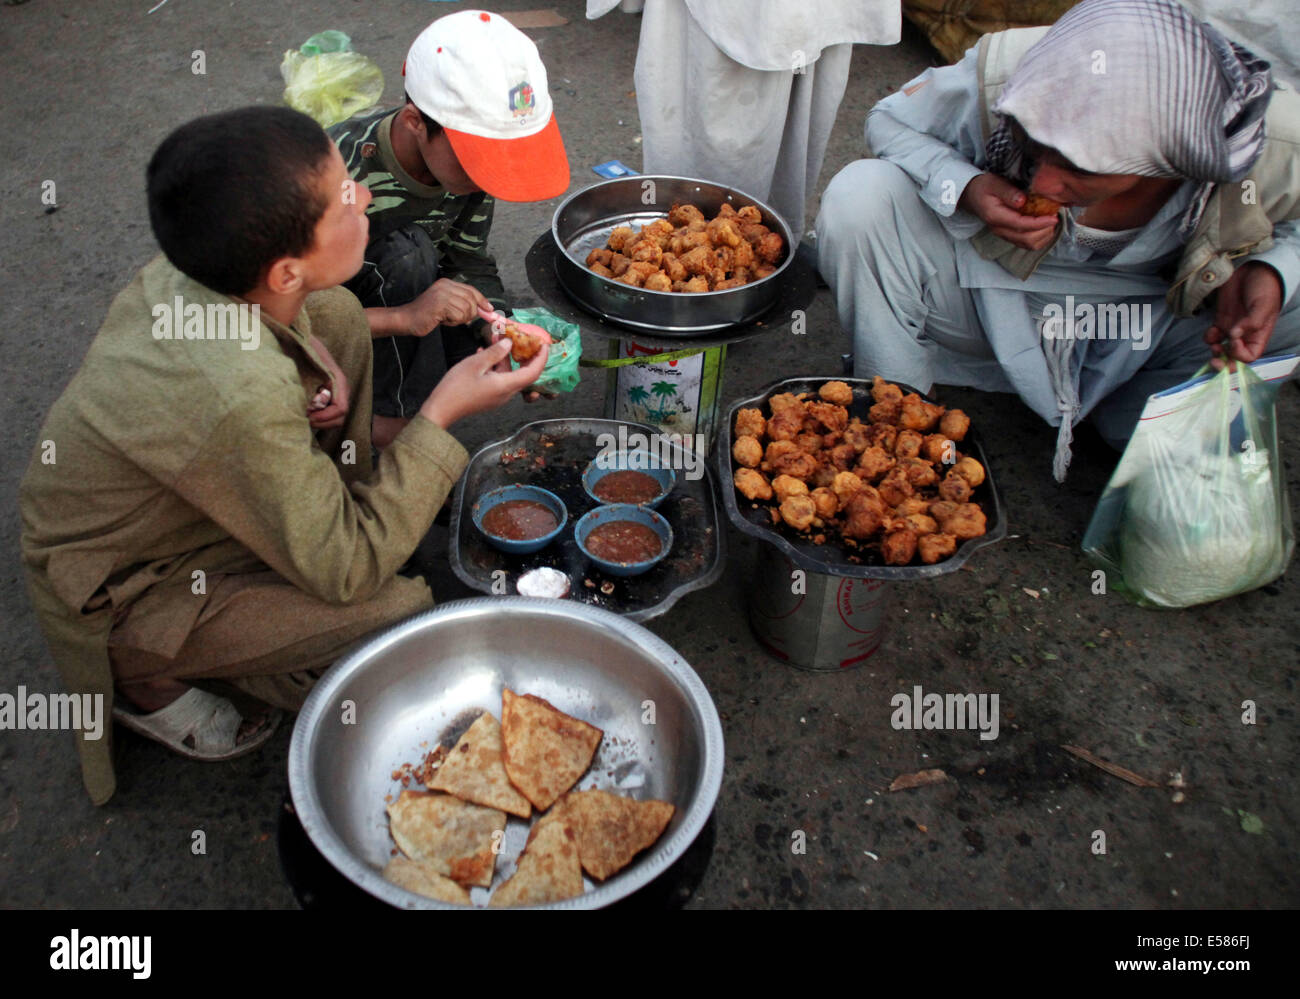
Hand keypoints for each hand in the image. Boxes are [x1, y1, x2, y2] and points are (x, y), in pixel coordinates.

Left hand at [306, 335, 349, 429]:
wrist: (299, 335)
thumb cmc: (301, 344)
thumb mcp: (303, 358)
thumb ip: (305, 375)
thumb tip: (304, 394)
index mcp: (338, 380)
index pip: (340, 408)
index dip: (325, 417)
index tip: (308, 417)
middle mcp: (340, 388)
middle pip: (339, 418)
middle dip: (322, 422)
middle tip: (304, 420)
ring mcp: (335, 392)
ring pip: (334, 418)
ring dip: (319, 421)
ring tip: (302, 416)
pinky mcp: (327, 395)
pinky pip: (327, 413)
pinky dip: (317, 417)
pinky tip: (303, 411)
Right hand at [398, 279, 491, 335]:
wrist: (407, 319)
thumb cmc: (426, 315)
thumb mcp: (446, 305)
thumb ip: (462, 304)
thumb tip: (483, 309)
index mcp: (447, 283)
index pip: (471, 290)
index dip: (482, 300)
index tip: (490, 309)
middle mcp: (446, 285)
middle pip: (471, 300)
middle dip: (469, 313)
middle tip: (457, 319)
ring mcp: (443, 293)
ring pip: (466, 309)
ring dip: (459, 319)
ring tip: (446, 319)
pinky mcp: (441, 304)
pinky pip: (459, 316)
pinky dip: (453, 322)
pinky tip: (442, 321)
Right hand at [420, 338, 549, 428]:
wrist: (440, 410)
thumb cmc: (456, 387)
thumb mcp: (475, 364)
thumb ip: (495, 353)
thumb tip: (509, 343)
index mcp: (506, 386)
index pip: (533, 372)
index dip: (541, 358)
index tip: (543, 345)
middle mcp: (505, 393)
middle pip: (522, 373)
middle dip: (522, 354)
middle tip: (519, 338)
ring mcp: (497, 397)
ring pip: (508, 374)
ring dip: (504, 357)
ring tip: (495, 340)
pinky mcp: (489, 397)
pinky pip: (498, 379)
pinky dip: (495, 366)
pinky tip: (484, 353)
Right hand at [958, 173, 1058, 250]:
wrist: (971, 195)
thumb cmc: (983, 186)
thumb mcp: (994, 183)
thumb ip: (1008, 191)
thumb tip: (1023, 201)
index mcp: (996, 217)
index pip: (1021, 225)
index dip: (1039, 223)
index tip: (1053, 217)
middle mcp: (999, 229)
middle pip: (1026, 239)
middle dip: (1044, 230)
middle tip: (1055, 218)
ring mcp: (1003, 234)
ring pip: (1027, 244)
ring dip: (1043, 236)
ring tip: (1051, 223)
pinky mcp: (1008, 234)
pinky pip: (1025, 243)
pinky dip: (1038, 238)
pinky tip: (1044, 227)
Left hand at [1205, 262, 1283, 368]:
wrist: (1253, 269)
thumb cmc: (1264, 286)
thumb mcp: (1263, 304)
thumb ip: (1252, 322)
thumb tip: (1235, 335)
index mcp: (1259, 335)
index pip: (1249, 356)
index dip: (1239, 355)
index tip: (1233, 341)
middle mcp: (1245, 335)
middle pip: (1233, 358)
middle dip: (1223, 363)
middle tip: (1215, 360)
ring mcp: (1231, 328)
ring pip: (1220, 349)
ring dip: (1214, 351)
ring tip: (1213, 344)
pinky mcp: (1220, 320)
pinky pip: (1212, 336)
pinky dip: (1209, 337)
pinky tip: (1211, 331)